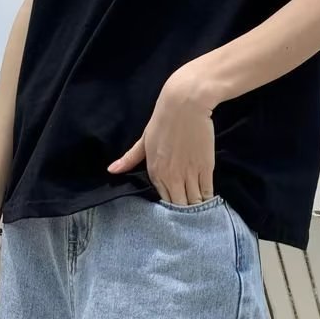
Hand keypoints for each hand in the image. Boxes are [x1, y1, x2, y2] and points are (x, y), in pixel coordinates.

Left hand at [108, 69, 215, 204]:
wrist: (185, 104)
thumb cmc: (163, 120)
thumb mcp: (144, 140)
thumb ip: (130, 158)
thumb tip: (111, 170)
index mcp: (155, 172)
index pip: (163, 201)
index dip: (170, 207)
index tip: (175, 207)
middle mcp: (172, 177)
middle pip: (179, 206)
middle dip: (184, 212)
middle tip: (189, 214)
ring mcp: (189, 173)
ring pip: (194, 202)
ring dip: (197, 207)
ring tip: (200, 209)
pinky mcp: (206, 167)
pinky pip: (207, 191)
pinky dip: (208, 198)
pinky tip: (209, 200)